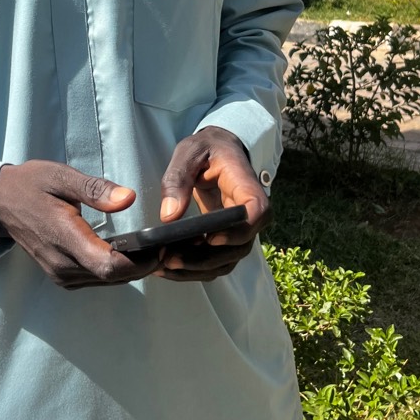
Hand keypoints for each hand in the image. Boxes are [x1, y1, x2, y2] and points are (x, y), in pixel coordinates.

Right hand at [0, 160, 159, 287]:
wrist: (0, 202)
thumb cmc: (32, 184)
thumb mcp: (62, 177)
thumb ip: (96, 190)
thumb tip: (128, 198)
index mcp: (64, 238)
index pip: (109, 265)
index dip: (141, 261)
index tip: (162, 246)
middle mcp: (63, 265)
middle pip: (114, 277)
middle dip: (144, 264)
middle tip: (168, 244)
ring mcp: (61, 274)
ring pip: (107, 281)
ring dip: (133, 269)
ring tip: (155, 248)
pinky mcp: (62, 276)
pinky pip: (97, 278)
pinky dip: (117, 270)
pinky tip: (131, 253)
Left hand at [156, 128, 270, 281]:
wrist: (217, 152)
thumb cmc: (206, 148)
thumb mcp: (189, 152)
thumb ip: (178, 179)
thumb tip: (169, 216)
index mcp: (246, 186)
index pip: (257, 214)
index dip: (238, 231)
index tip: (211, 238)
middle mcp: (250, 214)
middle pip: (240, 247)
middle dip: (205, 259)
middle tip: (169, 258)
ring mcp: (239, 230)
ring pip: (228, 261)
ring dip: (197, 270)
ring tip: (163, 266)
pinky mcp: (226, 240)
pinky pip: (216, 262)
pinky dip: (194, 270)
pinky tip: (167, 267)